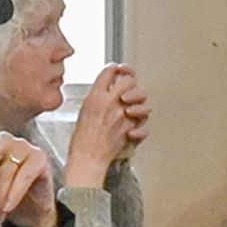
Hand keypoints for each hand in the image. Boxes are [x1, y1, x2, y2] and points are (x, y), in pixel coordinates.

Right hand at [68, 68, 147, 183]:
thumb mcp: (84, 110)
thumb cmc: (82, 139)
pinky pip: (144, 120)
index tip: (116, 70)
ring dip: (138, 99)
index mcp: (97, 96)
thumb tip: (106, 89)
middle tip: (126, 86)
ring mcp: (124, 115)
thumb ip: (97, 97)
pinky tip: (133, 124)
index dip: (113, 69)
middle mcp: (112, 102)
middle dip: (129, 81)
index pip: (109, 71)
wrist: (87, 157)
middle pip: (129, 80)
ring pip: (141, 95)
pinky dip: (141, 122)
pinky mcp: (132, 128)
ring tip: (130, 104)